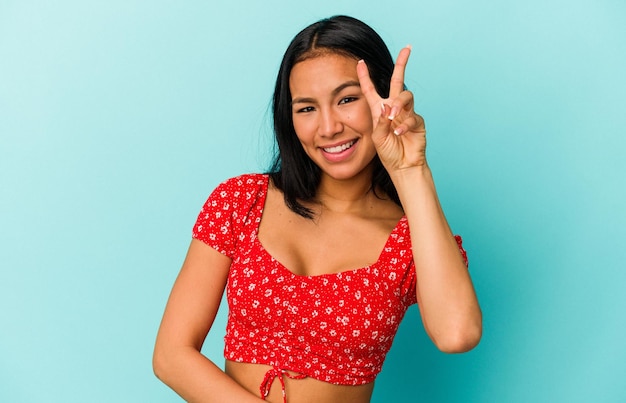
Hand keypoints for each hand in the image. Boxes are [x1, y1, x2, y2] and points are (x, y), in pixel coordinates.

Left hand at [356, 46, 426, 170]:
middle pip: (398, 80)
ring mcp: (407, 113)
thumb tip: (387, 107)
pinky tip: (398, 133)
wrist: (403, 166)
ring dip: (398, 104)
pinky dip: (404, 125)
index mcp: (380, 110)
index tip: (360, 62)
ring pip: (406, 96)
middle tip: (407, 49)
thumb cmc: (388, 153)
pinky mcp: (418, 122)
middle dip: (402, 63)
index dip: (365, 76)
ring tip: (392, 116)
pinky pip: (412, 117)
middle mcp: (394, 108)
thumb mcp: (378, 137)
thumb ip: (381, 122)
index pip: (371, 89)